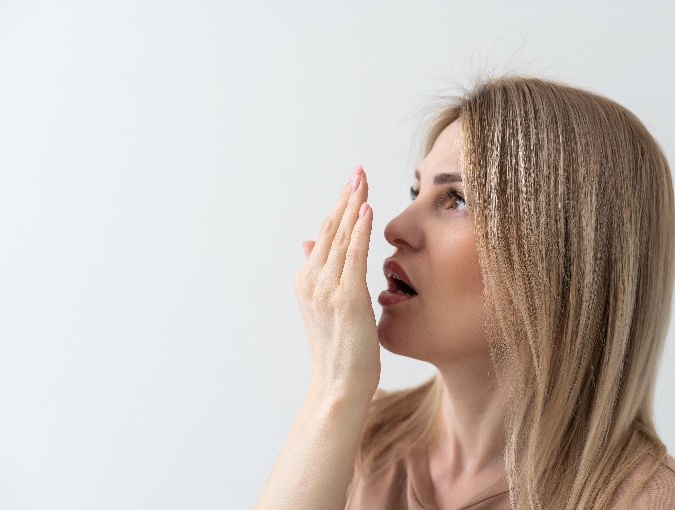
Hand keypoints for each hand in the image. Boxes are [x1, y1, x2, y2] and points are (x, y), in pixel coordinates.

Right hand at [294, 166, 379, 402]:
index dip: (339, 206)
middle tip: (358, 170)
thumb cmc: (340, 351)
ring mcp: (327, 289)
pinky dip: (360, 230)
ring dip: (353, 205)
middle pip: (331, 229)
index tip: (353, 183)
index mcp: (306, 281)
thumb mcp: (326, 308)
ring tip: (362, 180)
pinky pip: (354, 256)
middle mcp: (311, 281)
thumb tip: (308, 242)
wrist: (339, 386)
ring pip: (341, 237)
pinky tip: (367, 210)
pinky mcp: (347, 298)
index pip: (326, 235)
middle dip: (346, 197)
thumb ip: (318, 272)